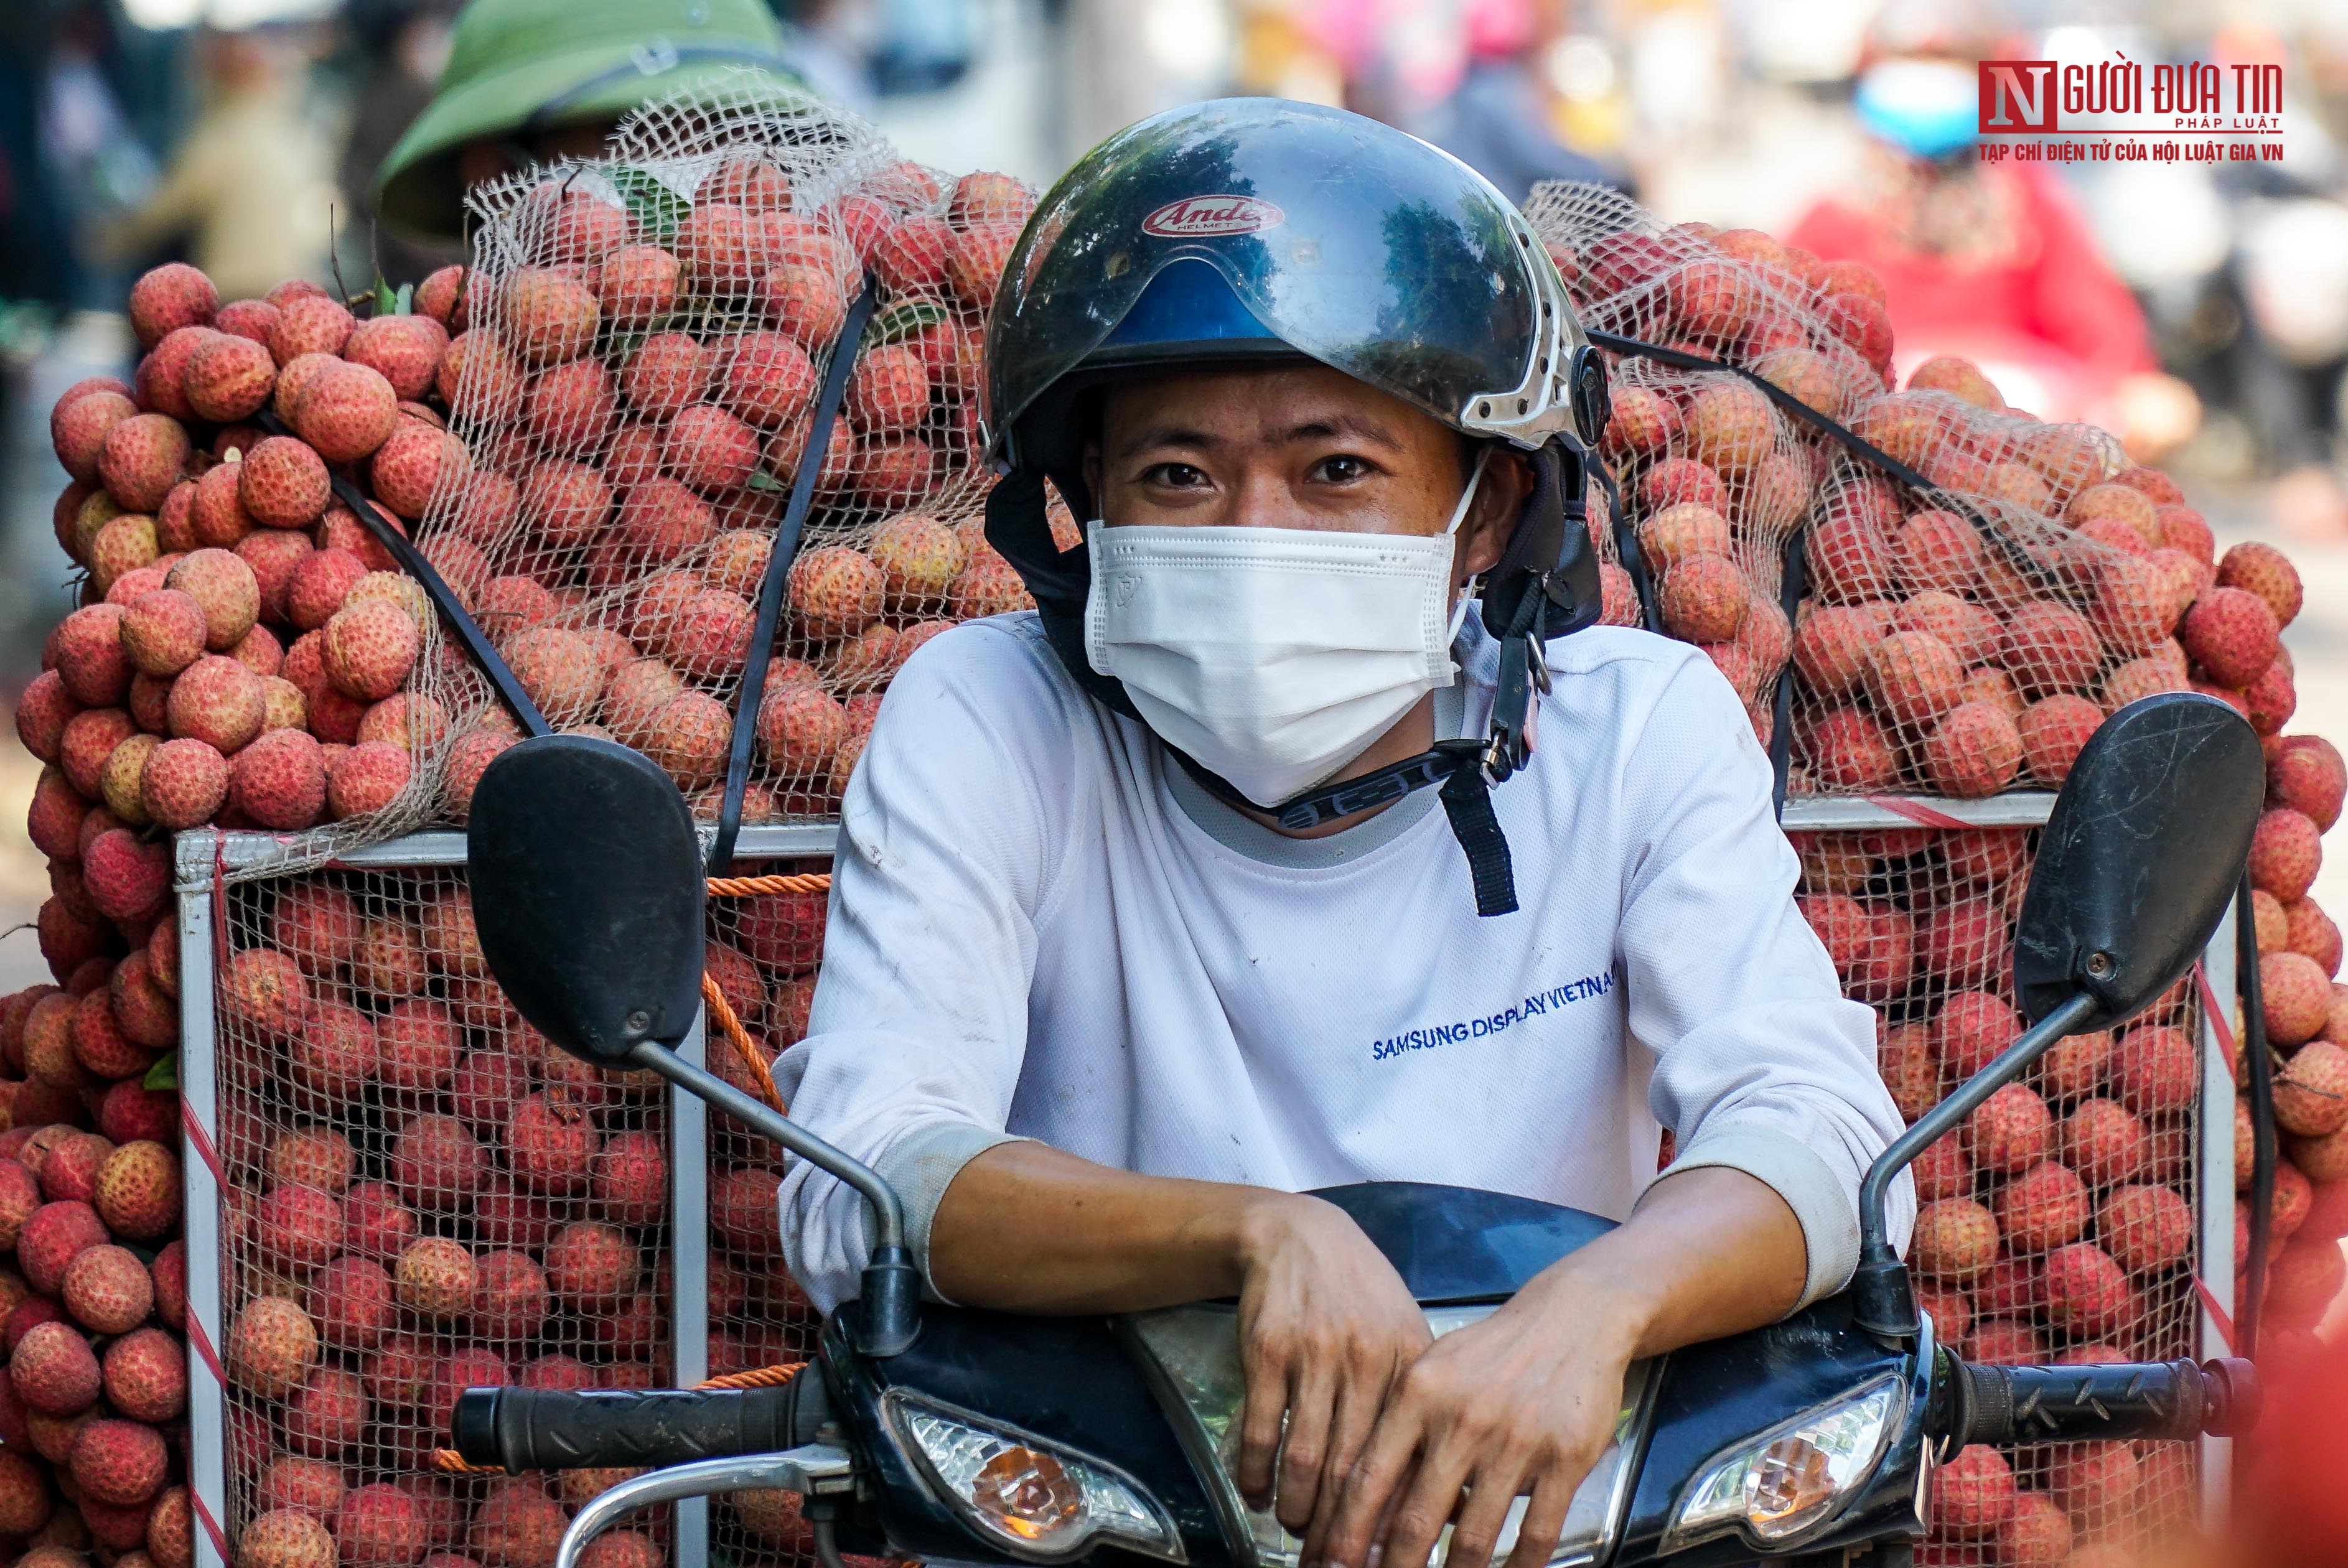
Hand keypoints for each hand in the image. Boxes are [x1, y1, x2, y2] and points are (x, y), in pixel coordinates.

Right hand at [1232, 1193, 1431, 1543]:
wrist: (1299, 1237)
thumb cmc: (1361, 1298)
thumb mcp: (1407, 1339)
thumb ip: (1427, 1412)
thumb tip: (1459, 1495)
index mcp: (1412, 1362)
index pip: (1410, 1458)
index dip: (1398, 1519)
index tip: (1391, 1559)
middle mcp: (1367, 1357)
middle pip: (1356, 1467)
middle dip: (1344, 1530)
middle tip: (1334, 1565)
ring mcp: (1315, 1352)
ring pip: (1306, 1455)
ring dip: (1299, 1507)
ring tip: (1297, 1531)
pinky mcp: (1267, 1348)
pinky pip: (1260, 1427)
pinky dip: (1256, 1471)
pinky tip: (1257, 1493)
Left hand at [1314, 1267, 1644, 1567]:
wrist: (1572, 1317)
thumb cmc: (1494, 1352)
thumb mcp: (1432, 1371)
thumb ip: (1399, 1428)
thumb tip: (1363, 1499)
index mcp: (1418, 1393)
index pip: (1368, 1478)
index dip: (1345, 1533)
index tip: (1330, 1562)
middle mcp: (1462, 1418)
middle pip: (1413, 1519)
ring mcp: (1515, 1440)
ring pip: (1472, 1538)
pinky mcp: (1565, 1458)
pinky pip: (1535, 1535)